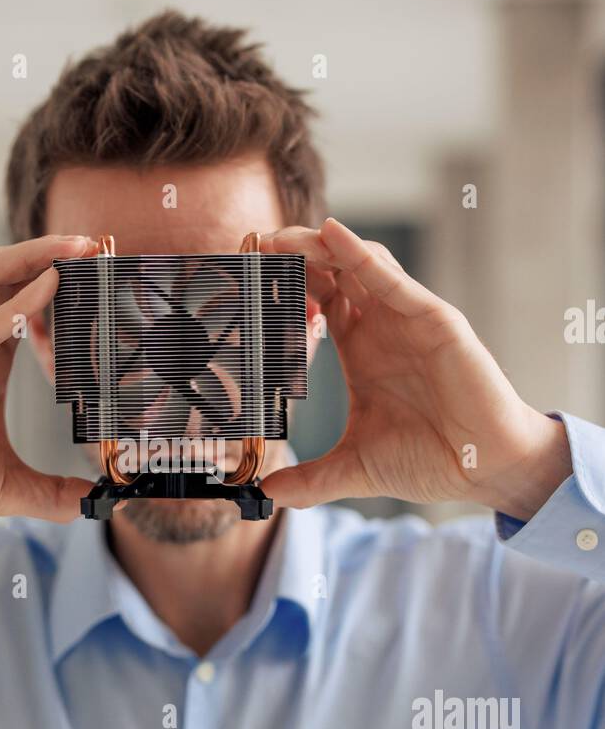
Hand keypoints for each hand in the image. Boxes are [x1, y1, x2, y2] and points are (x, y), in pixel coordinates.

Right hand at [0, 235, 96, 551]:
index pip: (26, 305)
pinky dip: (14, 306)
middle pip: (7, 276)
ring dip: (32, 259)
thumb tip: (95, 504)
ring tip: (76, 248)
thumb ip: (51, 492)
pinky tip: (47, 291)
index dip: (61, 286)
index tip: (103, 276)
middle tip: (96, 244)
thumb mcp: (5, 485)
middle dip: (50, 254)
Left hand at [259, 219, 571, 519]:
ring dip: (317, 246)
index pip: (314, 299)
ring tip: (279, 239)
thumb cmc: (432, 458)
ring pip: (358, 262)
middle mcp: (381, 325)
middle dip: (290, 253)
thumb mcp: (356, 468)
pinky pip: (394, 280)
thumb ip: (312, 479)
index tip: (242, 280)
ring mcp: (407, 318)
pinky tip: (332, 234)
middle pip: (330, 270)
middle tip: (251, 245)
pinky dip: (361, 255)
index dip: (280, 285)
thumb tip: (270, 493)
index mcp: (360, 348)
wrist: (486, 469)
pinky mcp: (435, 321)